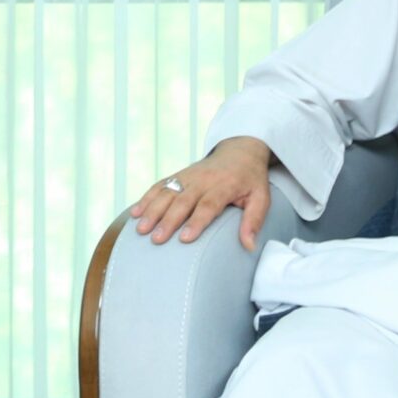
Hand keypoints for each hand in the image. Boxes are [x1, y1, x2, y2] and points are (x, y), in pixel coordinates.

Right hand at [128, 137, 274, 249]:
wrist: (239, 151)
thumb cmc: (250, 180)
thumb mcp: (261, 198)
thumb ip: (254, 221)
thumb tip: (249, 246)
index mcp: (224, 186)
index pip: (208, 205)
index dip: (196, 221)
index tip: (185, 238)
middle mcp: (202, 180)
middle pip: (182, 201)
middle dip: (168, 220)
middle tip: (157, 239)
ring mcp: (187, 176)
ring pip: (166, 193)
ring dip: (152, 210)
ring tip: (141, 228)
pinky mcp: (178, 175)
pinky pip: (160, 185)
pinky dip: (146, 198)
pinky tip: (135, 212)